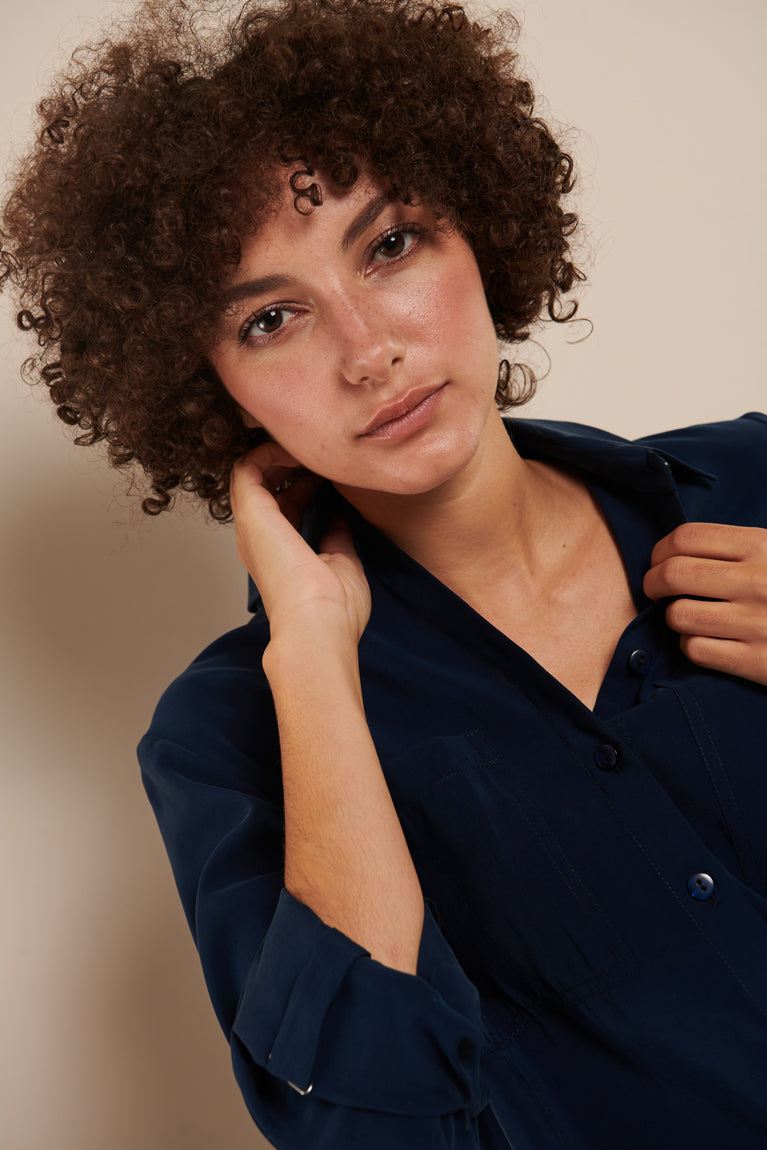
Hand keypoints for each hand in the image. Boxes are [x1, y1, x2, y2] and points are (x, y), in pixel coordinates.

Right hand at [230, 442, 370, 646]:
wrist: (318, 624)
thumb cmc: (333, 609)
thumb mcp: (342, 561)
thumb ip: (337, 535)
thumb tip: (339, 514)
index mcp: (280, 552)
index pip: (285, 507)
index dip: (307, 485)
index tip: (333, 475)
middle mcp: (259, 538)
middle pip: (265, 487)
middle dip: (291, 465)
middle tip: (320, 455)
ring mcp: (252, 525)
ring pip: (252, 473)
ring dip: (279, 454)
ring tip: (308, 446)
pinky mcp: (250, 512)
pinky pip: (246, 467)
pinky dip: (269, 451)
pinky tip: (298, 451)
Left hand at [643, 523, 766, 686]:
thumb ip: (735, 548)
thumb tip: (675, 547)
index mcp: (761, 547)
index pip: (686, 538)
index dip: (660, 550)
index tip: (659, 560)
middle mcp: (756, 582)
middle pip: (673, 574)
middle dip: (653, 583)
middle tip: (656, 589)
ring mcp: (755, 622)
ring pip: (678, 615)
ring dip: (674, 617)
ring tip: (688, 616)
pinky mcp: (754, 660)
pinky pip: (695, 649)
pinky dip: (691, 645)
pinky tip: (705, 640)